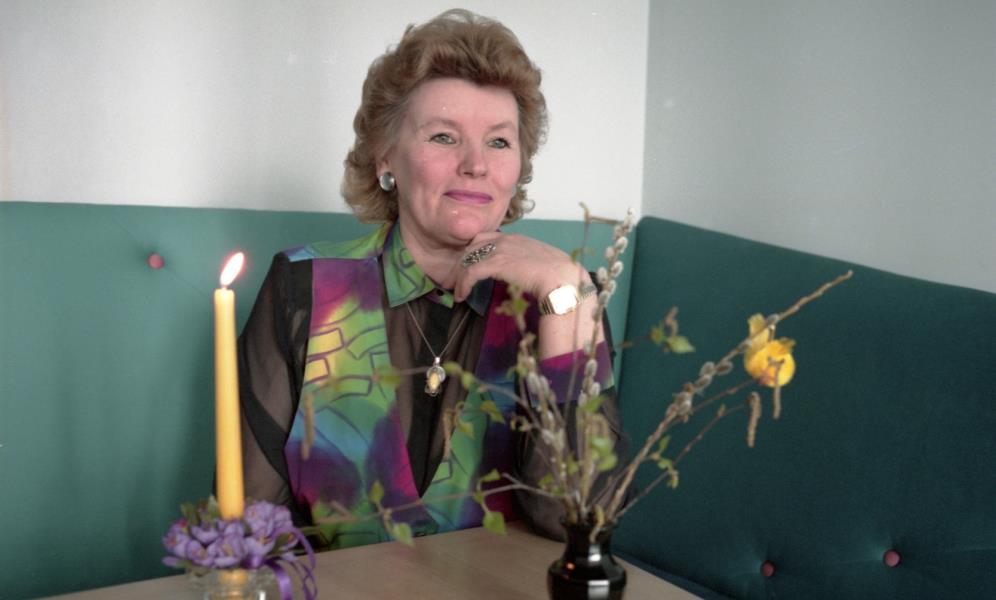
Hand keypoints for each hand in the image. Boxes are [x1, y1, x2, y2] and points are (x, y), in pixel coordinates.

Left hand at [445, 232, 588, 303]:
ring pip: (468, 259)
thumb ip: (525, 263)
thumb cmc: (558, 275)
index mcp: (515, 238)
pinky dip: (463, 284)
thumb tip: (521, 275)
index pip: (484, 238)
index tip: (470, 267)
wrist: (563, 278)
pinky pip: (470, 272)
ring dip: (460, 276)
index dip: (473, 253)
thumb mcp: (539, 262)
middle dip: (462, 263)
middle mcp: (504, 239)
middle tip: (459, 280)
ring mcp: (499, 250)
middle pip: (471, 246)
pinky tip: (462, 295)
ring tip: (458, 290)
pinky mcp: (495, 263)